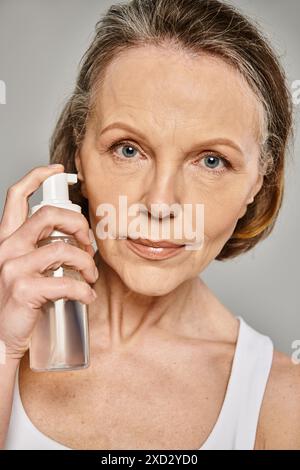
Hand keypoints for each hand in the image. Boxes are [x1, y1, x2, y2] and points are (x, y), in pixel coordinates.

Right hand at [0, 164, 97, 361]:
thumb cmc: (15, 304)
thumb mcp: (19, 269)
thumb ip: (36, 250)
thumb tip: (72, 239)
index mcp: (5, 239)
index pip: (16, 196)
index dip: (37, 176)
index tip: (58, 170)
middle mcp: (5, 247)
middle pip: (49, 215)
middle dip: (78, 224)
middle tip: (89, 243)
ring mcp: (12, 267)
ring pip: (64, 249)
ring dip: (87, 263)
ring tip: (91, 277)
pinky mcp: (23, 290)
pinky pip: (68, 283)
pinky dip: (85, 291)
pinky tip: (87, 297)